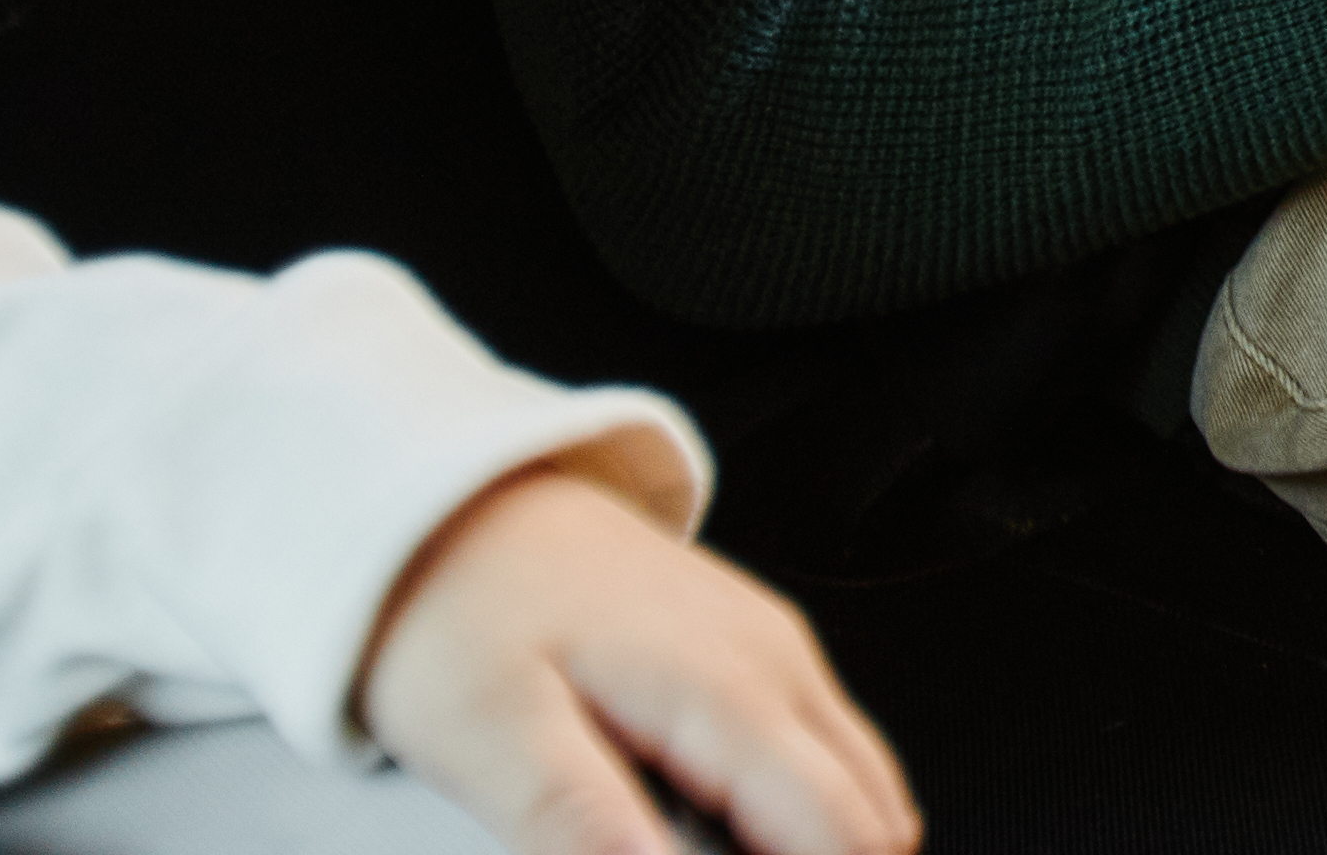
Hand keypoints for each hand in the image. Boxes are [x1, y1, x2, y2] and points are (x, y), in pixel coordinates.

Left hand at [357, 456, 915, 854]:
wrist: (453, 506)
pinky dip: (795, 808)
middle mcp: (775, 663)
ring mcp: (773, 650)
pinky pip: (822, 746)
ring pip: (861, 781)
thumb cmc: (462, 611)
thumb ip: (577, 825)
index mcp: (724, 692)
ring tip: (700, 847)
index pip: (838, 831)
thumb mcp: (486, 738)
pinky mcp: (754, 649)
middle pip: (873, 814)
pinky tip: (710, 825)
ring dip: (812, 841)